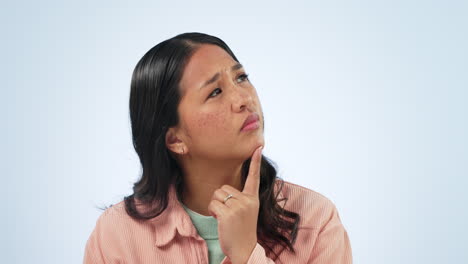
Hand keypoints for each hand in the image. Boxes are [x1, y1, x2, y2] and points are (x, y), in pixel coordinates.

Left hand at [208, 146, 262, 263]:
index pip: (254, 177)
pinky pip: (212, 204)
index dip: (256, 162)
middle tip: (228, 215)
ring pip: (217, 195)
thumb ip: (240, 199)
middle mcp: (247, 200)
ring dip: (216, 206)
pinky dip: (212, 212)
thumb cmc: (242, 230)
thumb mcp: (247, 212)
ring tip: (225, 218)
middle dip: (221, 200)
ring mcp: (238, 206)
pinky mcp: (228, 213)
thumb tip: (224, 191)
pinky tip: (220, 221)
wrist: (244, 249)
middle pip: (224, 188)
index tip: (259, 147)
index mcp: (253, 198)